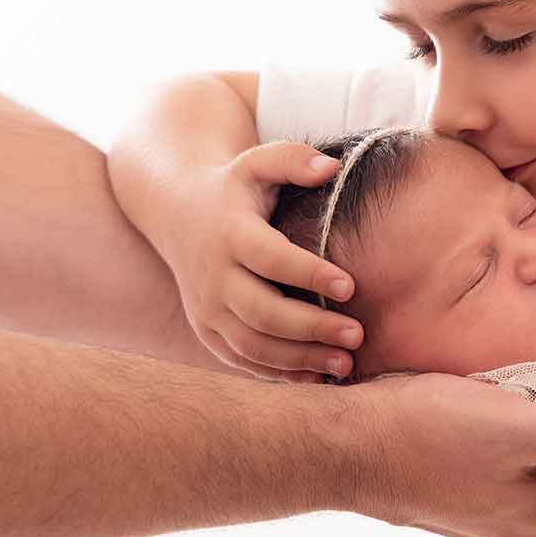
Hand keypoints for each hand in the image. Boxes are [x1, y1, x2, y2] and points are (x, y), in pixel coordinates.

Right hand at [166, 141, 366, 381]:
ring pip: (252, 344)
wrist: (177, 211)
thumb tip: (332, 167)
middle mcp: (213, 276)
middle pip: (262, 312)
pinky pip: (240, 360)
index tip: (351, 286)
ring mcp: (206, 308)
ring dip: (300, 359)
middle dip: (312, 328)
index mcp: (230, 234)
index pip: (271, 259)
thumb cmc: (235, 187)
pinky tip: (317, 376)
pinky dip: (277, 373)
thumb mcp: (257, 162)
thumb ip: (292, 160)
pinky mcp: (206, 329)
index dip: (309, 274)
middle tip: (358, 335)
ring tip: (346, 363)